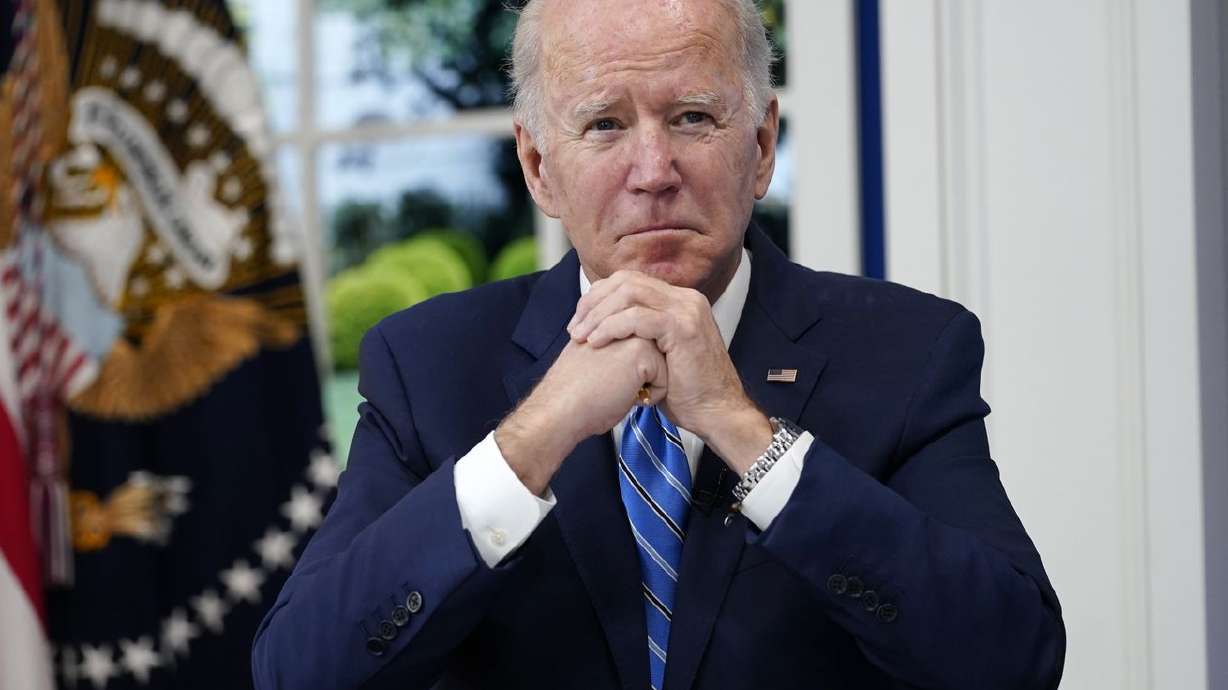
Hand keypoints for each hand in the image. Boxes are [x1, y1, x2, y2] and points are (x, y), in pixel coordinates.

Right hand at [496, 336, 666, 494]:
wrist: (560, 408)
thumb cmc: (574, 392)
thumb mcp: (597, 357)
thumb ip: (617, 345)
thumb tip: (639, 359)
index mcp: (612, 319)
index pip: (646, 348)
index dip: (632, 372)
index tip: (606, 379)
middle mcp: (623, 321)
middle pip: (657, 355)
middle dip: (642, 376)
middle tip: (610, 383)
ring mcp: (634, 332)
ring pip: (664, 366)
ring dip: (646, 385)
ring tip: (616, 388)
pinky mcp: (642, 351)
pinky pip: (665, 380)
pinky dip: (649, 396)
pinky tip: (624, 396)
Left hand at [567, 270, 771, 471]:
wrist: (717, 413)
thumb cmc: (687, 392)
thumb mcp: (659, 355)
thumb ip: (641, 335)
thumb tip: (607, 330)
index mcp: (679, 300)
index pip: (630, 281)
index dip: (599, 296)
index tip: (580, 320)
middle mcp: (685, 298)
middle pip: (627, 281)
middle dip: (594, 302)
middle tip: (575, 328)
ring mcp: (686, 310)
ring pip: (629, 293)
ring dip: (598, 314)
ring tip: (581, 335)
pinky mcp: (683, 328)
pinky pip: (637, 317)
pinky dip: (611, 327)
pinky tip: (597, 342)